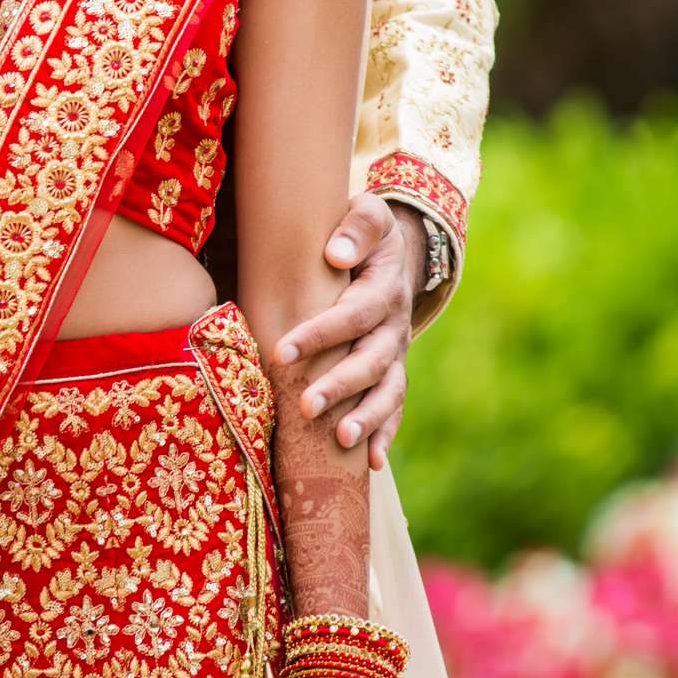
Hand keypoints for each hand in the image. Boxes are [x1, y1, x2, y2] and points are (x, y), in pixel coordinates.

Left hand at [271, 194, 417, 470]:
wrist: (393, 252)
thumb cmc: (363, 232)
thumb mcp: (369, 214)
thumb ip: (356, 226)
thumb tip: (335, 253)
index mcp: (384, 288)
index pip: (353, 315)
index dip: (320, 334)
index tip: (282, 351)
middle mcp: (394, 326)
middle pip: (370, 361)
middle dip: (339, 385)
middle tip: (305, 405)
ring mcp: (396, 354)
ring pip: (386, 391)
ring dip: (366, 417)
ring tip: (341, 438)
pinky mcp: (393, 373)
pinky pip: (395, 408)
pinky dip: (384, 435)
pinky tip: (369, 462)